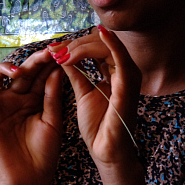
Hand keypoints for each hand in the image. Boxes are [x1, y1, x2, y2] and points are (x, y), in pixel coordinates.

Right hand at [0, 49, 62, 184]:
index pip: (40, 74)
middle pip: (21, 71)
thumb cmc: (44, 152)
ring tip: (19, 72)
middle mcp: (15, 98)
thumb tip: (57, 69)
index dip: (49, 62)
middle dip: (34, 60)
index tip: (62, 50)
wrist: (30, 180)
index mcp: (34, 98)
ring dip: (4, 69)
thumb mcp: (53, 121)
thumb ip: (52, 96)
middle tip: (47, 52)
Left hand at [48, 26, 141, 175]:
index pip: (98, 47)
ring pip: (107, 46)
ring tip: (61, 52)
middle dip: (76, 44)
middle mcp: (126, 71)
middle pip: (102, 43)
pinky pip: (121, 58)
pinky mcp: (128, 85)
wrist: (107, 151)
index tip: (55, 49)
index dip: (76, 44)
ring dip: (82, 46)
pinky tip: (100, 32)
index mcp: (116, 72)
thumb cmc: (99, 126)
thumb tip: (63, 55)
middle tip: (55, 50)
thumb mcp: (83, 93)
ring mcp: (129, 76)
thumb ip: (77, 72)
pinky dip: (111, 43)